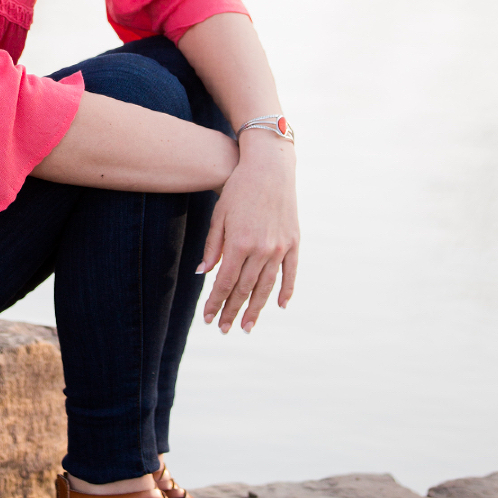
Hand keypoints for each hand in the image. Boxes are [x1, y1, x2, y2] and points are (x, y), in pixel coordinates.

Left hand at [196, 134, 298, 333]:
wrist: (270, 167)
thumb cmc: (239, 188)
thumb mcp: (219, 214)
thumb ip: (213, 245)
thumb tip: (203, 273)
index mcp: (239, 242)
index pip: (224, 282)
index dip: (215, 302)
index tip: (208, 318)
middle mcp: (261, 249)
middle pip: (244, 289)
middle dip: (233, 311)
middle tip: (225, 329)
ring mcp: (280, 247)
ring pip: (266, 287)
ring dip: (256, 309)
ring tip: (248, 327)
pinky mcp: (294, 242)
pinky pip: (290, 273)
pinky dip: (285, 291)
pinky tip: (280, 306)